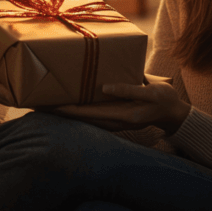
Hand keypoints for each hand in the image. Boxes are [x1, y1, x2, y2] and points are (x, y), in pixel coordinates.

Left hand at [48, 77, 189, 133]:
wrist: (173, 112)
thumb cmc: (164, 99)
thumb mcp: (152, 91)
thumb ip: (129, 89)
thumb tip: (105, 88)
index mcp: (121, 115)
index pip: (87, 113)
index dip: (67, 108)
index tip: (50, 103)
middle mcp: (113, 122)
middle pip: (80, 118)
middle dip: (60, 111)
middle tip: (38, 103)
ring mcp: (112, 122)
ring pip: (83, 118)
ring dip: (65, 112)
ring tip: (46, 104)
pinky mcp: (113, 118)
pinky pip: (90, 116)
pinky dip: (76, 112)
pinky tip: (65, 106)